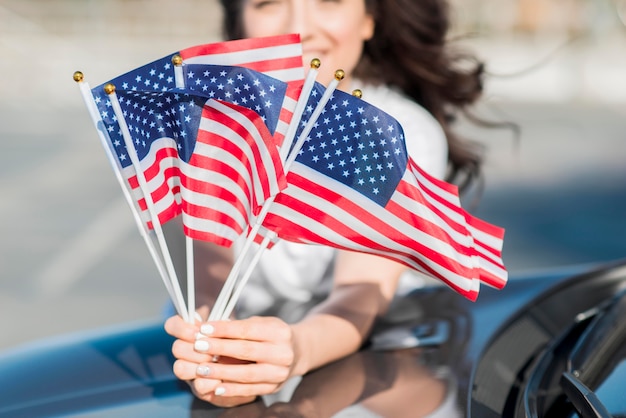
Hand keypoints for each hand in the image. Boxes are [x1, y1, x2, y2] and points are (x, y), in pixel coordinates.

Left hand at [164, 314, 297, 406]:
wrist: (298, 352)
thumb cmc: (272, 335)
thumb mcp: (262, 324)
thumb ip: (239, 327)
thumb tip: (209, 329)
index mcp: (279, 332)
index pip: (247, 329)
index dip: (224, 329)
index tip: (204, 329)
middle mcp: (283, 352)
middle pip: (246, 350)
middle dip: (219, 348)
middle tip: (198, 346)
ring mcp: (280, 372)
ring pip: (247, 373)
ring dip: (221, 372)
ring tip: (201, 369)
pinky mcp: (274, 387)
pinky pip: (250, 390)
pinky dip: (232, 390)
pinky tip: (216, 387)